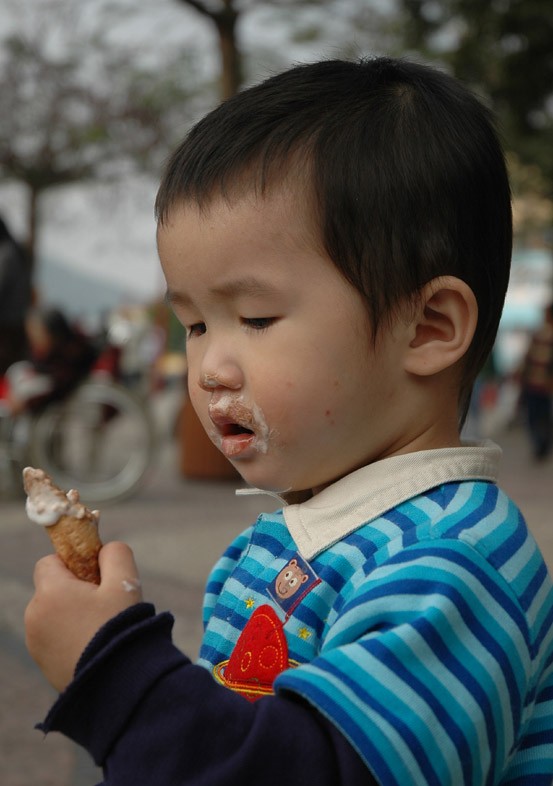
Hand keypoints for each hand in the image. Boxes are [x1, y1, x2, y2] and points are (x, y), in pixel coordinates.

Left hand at [25, 541, 142, 692]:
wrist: (117, 685)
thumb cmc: (120, 628)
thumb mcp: (125, 582)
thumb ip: (116, 554)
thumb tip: (105, 550)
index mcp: (50, 592)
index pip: (49, 562)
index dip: (73, 563)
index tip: (96, 576)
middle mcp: (34, 616)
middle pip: (52, 589)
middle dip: (76, 590)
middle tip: (105, 604)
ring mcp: (35, 643)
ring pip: (53, 614)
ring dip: (73, 614)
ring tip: (102, 629)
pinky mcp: (42, 664)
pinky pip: (54, 637)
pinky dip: (70, 636)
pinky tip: (94, 647)